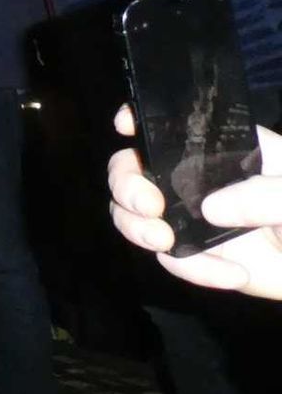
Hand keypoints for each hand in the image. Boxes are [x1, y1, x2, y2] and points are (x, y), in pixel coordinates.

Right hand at [108, 106, 281, 299]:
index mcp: (224, 149)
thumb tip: (211, 208)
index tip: (127, 129)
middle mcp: (197, 178)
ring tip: (164, 243)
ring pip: (133, 213)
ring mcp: (192, 217)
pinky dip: (193, 269)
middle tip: (149, 206)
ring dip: (135, 227)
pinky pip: (172, 260)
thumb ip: (266, 196)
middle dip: (126, 184)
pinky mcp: (197, 255)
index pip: (174, 123)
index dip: (142, 119)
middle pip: (132, 168)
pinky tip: (233, 275)